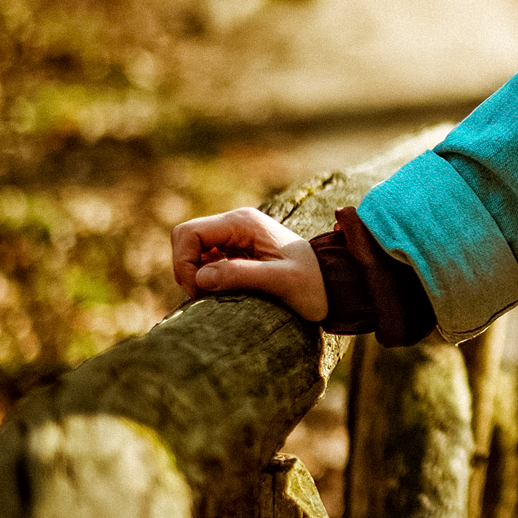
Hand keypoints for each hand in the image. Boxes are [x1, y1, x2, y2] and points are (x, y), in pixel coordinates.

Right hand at [170, 207, 328, 321]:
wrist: (334, 284)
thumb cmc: (313, 284)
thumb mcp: (281, 281)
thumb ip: (241, 275)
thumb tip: (200, 277)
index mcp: (244, 222)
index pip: (189, 233)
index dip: (184, 262)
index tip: (200, 290)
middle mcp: (237, 222)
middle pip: (185, 238)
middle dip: (186, 268)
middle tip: (205, 295)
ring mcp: (236, 235)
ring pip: (192, 249)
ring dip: (195, 273)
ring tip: (217, 294)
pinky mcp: (237, 249)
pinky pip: (205, 258)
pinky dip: (205, 276)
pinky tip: (223, 290)